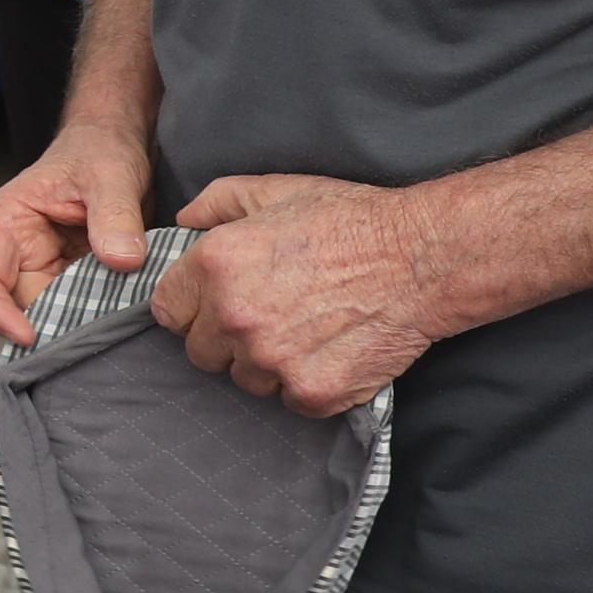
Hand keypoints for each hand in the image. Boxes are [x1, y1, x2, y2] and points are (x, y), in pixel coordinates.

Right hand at [0, 116, 154, 345]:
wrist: (119, 145)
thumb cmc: (100, 149)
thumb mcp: (110, 176)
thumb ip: (114, 217)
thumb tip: (122, 261)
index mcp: (7, 223)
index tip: (28, 335)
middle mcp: (19, 250)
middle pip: (17, 304)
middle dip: (49, 324)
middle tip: (88, 337)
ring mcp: (48, 266)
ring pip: (51, 311)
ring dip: (77, 321)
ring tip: (112, 326)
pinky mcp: (76, 275)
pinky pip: (80, 305)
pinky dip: (98, 314)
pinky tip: (122, 317)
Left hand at [157, 172, 446, 414]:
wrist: (424, 256)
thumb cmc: (351, 219)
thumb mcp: (276, 191)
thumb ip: (216, 202)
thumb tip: (182, 221)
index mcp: (215, 265)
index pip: (168, 312)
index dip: (194, 309)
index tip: (219, 305)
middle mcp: (234, 316)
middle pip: (202, 354)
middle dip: (228, 340)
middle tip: (272, 315)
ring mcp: (272, 360)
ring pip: (246, 381)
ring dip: (268, 364)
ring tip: (306, 330)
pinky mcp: (312, 391)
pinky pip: (290, 401)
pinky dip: (308, 385)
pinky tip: (330, 351)